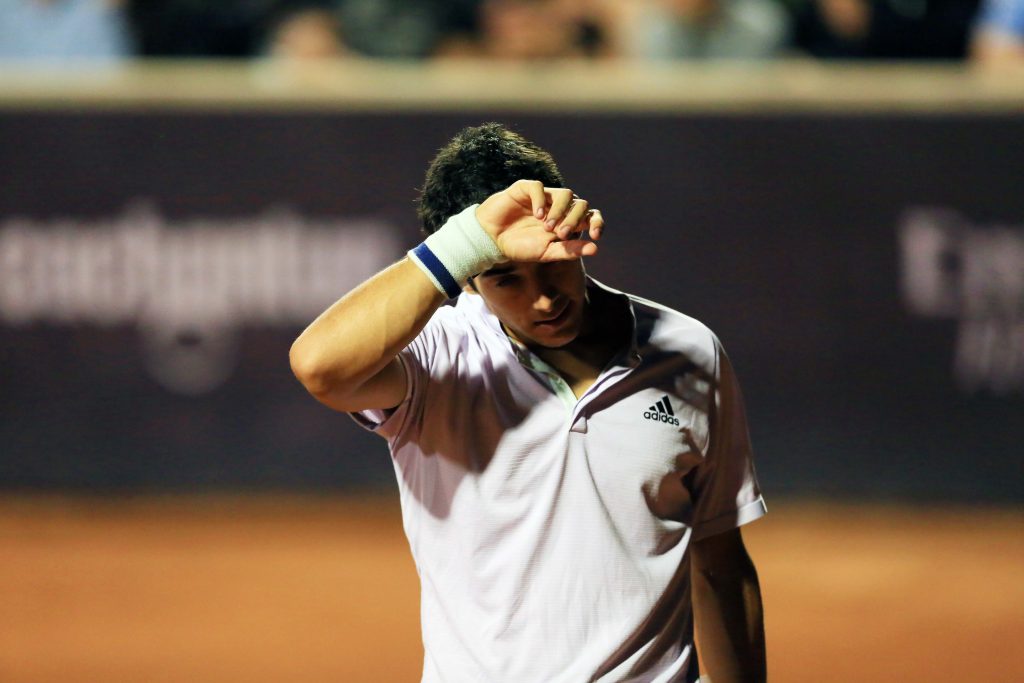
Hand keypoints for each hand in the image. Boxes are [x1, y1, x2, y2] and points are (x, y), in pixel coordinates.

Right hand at [475, 180, 602, 261]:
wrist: (492, 240)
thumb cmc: (520, 246)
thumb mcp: (547, 252)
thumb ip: (570, 251)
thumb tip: (595, 249)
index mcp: (567, 222)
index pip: (590, 216)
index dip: (597, 223)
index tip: (595, 235)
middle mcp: (559, 207)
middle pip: (581, 204)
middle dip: (575, 219)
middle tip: (561, 234)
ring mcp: (544, 197)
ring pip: (566, 194)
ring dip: (561, 210)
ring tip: (548, 226)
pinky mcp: (526, 189)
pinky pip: (540, 188)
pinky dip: (541, 200)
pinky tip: (537, 216)